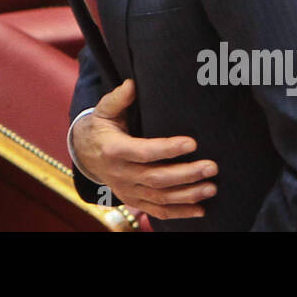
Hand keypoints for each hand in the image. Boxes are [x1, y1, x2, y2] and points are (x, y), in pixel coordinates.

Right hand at [72, 79, 218, 219]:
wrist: (85, 154)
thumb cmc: (101, 128)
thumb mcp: (104, 110)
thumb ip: (118, 98)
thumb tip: (132, 84)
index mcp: (113, 149)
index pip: (144, 152)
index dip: (168, 149)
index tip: (192, 143)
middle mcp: (120, 174)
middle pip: (156, 178)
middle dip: (186, 174)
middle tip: (211, 167)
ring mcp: (127, 190)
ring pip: (160, 197)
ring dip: (188, 195)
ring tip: (211, 187)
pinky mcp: (134, 201)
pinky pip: (157, 211)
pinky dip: (179, 213)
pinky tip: (200, 210)